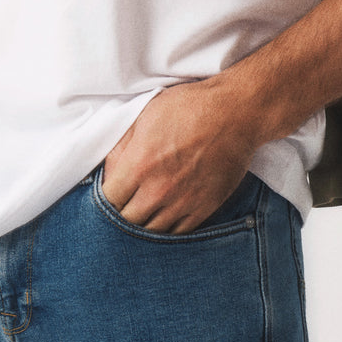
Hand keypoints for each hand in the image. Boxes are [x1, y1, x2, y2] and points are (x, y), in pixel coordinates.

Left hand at [101, 80, 256, 234]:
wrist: (235, 114)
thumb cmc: (189, 107)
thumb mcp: (146, 115)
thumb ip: (122, 146)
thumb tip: (109, 171)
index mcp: (139, 164)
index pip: (108, 199)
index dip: (106, 197)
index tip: (111, 191)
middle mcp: (159, 190)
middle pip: (127, 221)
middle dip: (121, 213)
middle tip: (125, 203)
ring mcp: (183, 203)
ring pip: (152, 232)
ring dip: (144, 224)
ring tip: (145, 212)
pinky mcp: (204, 208)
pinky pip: (179, 233)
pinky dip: (168, 229)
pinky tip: (165, 217)